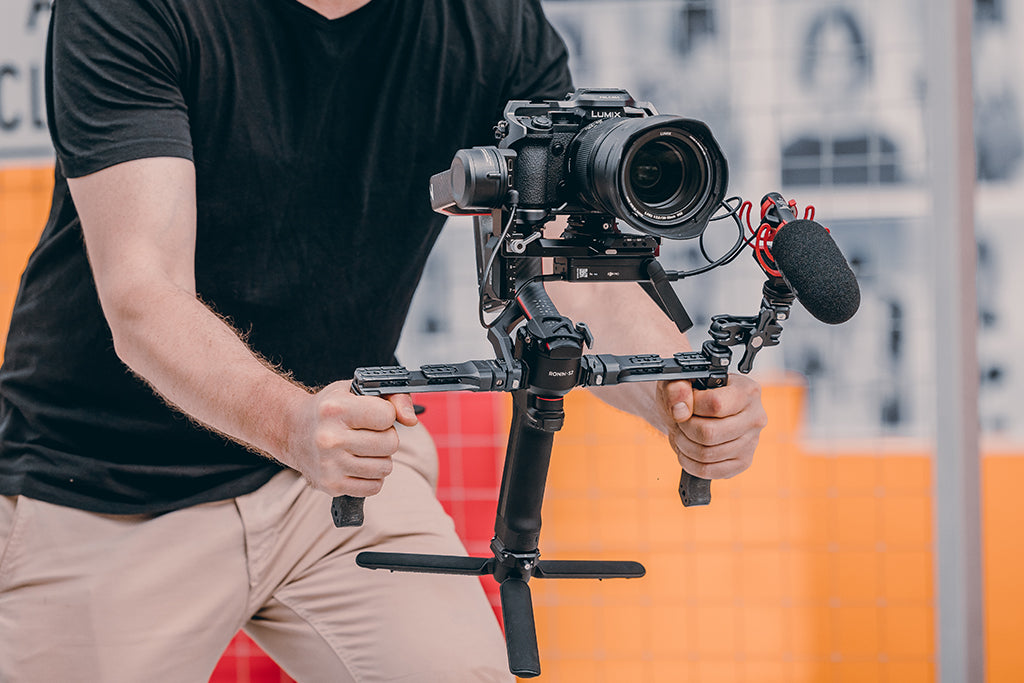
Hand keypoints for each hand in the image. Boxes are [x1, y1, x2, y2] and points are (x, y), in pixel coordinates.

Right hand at [287, 380, 418, 496]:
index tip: (373, 414)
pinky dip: (372, 477)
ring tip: (363, 448)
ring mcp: (330, 464)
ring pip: (385, 467)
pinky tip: (358, 464)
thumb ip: (393, 396)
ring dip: (380, 458)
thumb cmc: (329, 409)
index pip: (387, 416)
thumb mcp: (356, 390)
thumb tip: (411, 420)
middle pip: (390, 443)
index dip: (386, 414)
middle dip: (386, 437)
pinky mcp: (331, 485)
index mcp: (335, 409)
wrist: (292, 430)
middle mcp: (330, 438)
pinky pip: (374, 487)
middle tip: (369, 433)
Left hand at [656, 374, 766, 478]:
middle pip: (709, 433)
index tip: (684, 405)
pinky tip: (687, 450)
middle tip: (680, 422)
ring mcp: (751, 442)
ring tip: (683, 434)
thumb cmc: (692, 393)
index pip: (715, 404)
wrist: (697, 411)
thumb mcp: (679, 381)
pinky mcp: (742, 462)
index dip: (690, 406)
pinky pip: (708, 471)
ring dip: (684, 445)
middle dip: (685, 428)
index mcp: (747, 390)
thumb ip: (676, 388)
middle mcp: (755, 417)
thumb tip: (681, 410)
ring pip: (706, 454)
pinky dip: (689, 462)